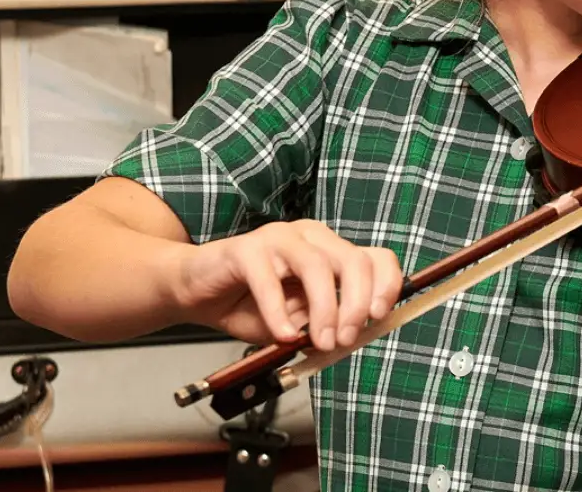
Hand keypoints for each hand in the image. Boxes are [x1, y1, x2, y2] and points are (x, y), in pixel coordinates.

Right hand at [170, 218, 402, 350]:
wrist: (195, 292)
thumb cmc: (250, 305)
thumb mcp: (297, 322)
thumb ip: (322, 327)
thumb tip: (347, 340)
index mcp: (332, 251)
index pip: (376, 258)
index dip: (386, 286)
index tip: (379, 318)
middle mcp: (312, 237)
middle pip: (354, 262)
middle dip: (356, 305)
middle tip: (345, 340)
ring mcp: (280, 237)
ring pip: (318, 267)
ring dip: (325, 310)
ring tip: (319, 343)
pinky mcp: (246, 248)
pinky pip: (269, 280)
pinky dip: (280, 313)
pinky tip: (283, 335)